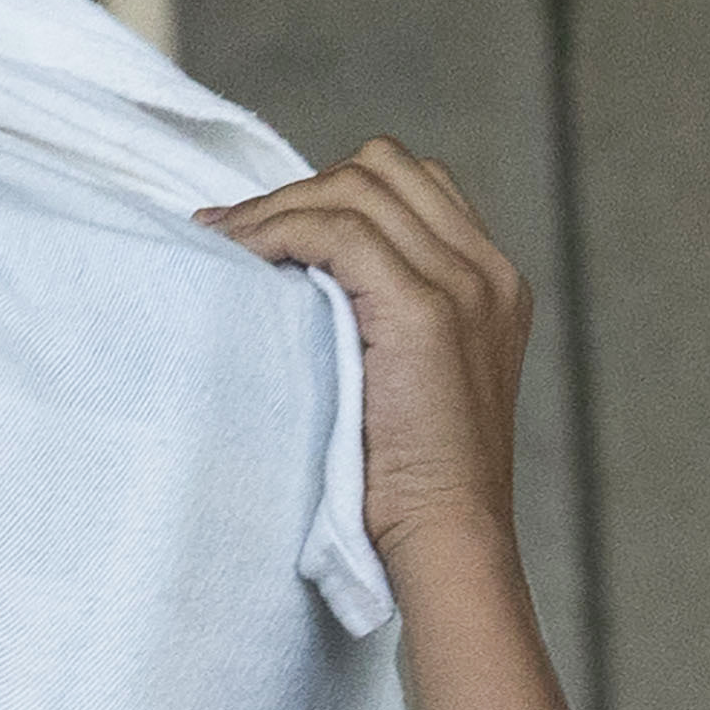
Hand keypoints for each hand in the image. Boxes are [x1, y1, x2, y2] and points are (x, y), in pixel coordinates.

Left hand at [200, 140, 532, 569]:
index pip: (411, 186)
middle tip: (230, 233)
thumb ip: (377, 323)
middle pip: (384, 168)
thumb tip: (291, 283)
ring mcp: (462, 285)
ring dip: (275, 208)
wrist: (445, 541)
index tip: (260, 232)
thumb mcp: (403, 384)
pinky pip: (337, 230)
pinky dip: (278, 232)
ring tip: (219, 244)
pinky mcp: (423, 312)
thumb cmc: (403, 486)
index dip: (329, 193)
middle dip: (298, 190)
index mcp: (490, 282)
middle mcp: (486, 271)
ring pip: (357, 188)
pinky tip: (238, 260)